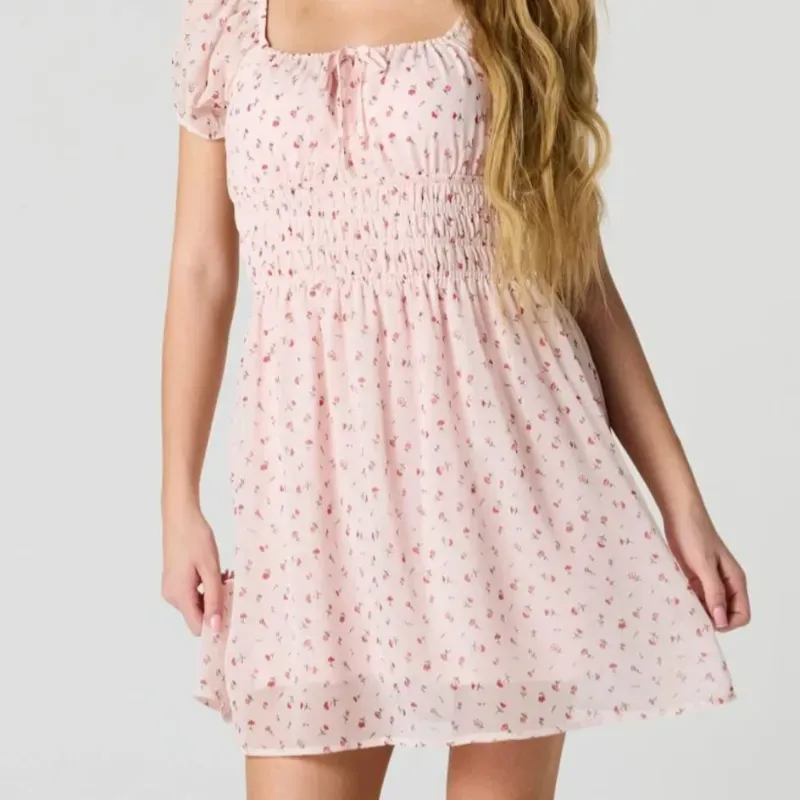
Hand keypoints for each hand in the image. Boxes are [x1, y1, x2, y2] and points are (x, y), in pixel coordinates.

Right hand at [161, 501, 223, 635]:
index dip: (216, 625)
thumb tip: (216, 627)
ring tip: (227, 575)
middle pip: (198, 615)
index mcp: (179, 596)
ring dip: (214, 593)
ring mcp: (171, 587)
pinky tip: (217, 572)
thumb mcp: (211, 569)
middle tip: (232, 585)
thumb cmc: (196, 539)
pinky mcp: (174, 579)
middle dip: (217, 605)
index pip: (198, 627)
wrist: (180, 516)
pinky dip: (206, 586)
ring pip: (197, 602)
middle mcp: (172, 596)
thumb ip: (214, 599)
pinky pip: (192, 592)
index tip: (234, 612)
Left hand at [664, 505, 750, 631]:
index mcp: (735, 580)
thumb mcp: (704, 565)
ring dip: (699, 610)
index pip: (742, 614)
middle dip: (712, 619)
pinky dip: (689, 600)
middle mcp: (725, 582)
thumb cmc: (694, 535)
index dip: (727, 623)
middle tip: (691, 617)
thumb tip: (722, 621)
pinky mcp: (694, 575)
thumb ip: (714, 592)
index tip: (707, 621)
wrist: (679, 514)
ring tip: (682, 610)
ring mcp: (709, 579)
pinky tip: (676, 600)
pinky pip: (696, 595)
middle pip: (725, 613)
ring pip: (709, 605)